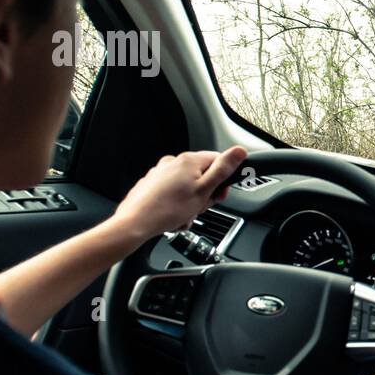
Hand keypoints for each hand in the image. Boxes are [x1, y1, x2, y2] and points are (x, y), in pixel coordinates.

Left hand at [110, 146, 247, 239]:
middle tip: (199, 207)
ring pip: (188, 187)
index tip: (220, 194)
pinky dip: (177, 205)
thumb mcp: (204, 190)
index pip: (218, 161)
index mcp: (188, 160)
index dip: (223, 180)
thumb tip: (239, 151)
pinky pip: (173, 194)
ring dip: (191, 203)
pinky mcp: (152, 185)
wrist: (135, 223)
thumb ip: (223, 170)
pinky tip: (174, 216)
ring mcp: (161, 173)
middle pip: (202, 176)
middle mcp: (173, 162)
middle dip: (205, 195)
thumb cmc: (167, 209)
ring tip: (184, 215)